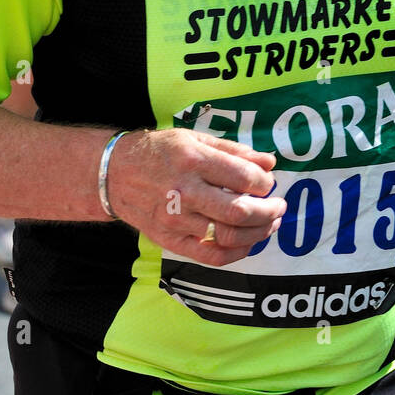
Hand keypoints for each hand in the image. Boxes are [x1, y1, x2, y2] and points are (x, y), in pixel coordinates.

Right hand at [109, 128, 286, 266]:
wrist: (114, 174)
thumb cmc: (159, 152)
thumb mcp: (194, 138)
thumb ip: (234, 151)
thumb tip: (269, 162)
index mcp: (193, 160)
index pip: (242, 177)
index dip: (264, 182)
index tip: (268, 182)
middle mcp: (184, 191)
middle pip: (239, 211)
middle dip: (269, 211)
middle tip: (279, 206)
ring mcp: (176, 219)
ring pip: (228, 235)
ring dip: (258, 232)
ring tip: (271, 223)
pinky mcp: (170, 240)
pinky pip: (210, 256)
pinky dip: (236, 254)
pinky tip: (249, 244)